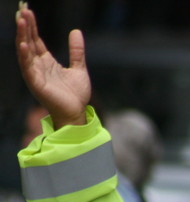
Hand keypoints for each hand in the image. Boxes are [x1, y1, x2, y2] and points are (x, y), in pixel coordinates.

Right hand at [15, 5, 89, 128]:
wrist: (77, 113)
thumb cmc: (76, 95)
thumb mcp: (79, 68)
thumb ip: (76, 51)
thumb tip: (75, 31)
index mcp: (47, 62)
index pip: (36, 40)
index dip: (32, 26)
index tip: (28, 11)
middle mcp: (38, 66)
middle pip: (29, 42)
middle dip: (25, 27)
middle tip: (22, 10)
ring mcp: (36, 74)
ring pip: (26, 52)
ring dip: (22, 36)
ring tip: (21, 21)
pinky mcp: (37, 84)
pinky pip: (28, 68)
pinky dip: (25, 56)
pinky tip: (24, 44)